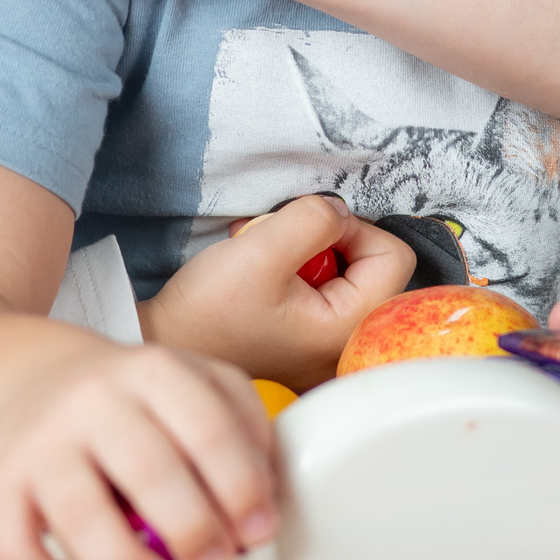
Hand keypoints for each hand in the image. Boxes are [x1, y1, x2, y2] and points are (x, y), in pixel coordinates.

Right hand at [0, 335, 276, 559]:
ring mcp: (44, 441)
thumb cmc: (122, 398)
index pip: (208, 427)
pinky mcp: (1, 482)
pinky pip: (15, 541)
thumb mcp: (185, 380)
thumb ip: (235, 416)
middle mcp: (95, 401)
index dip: (241, 486)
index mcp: (153, 371)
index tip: (259, 528)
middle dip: (194, 528)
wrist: (27, 383)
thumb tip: (266, 486)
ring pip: (81, 510)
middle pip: (150, 469)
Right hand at [141, 196, 416, 390]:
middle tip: (279, 243)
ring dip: (304, 249)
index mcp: (347, 330)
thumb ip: (313, 220)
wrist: (166, 348)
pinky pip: (322, 286)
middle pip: (371, 262)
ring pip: (344, 270)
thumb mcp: (260, 250)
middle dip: (325, 240)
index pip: (394, 256)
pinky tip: (260, 268)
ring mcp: (326, 344)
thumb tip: (340, 211)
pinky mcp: (306, 337)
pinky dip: (293, 266)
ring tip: (262, 255)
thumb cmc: (206, 313)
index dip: (351, 229)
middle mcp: (346, 344)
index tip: (306, 232)